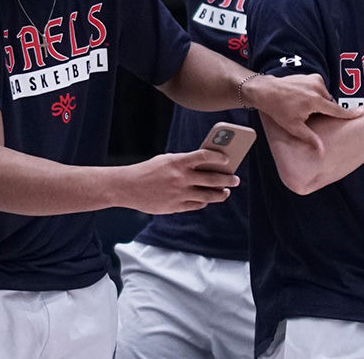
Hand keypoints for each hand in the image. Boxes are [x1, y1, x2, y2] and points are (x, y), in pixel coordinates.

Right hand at [121, 150, 237, 213]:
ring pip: (207, 196)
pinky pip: (196, 205)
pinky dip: (203, 202)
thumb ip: (184, 162)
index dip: (219, 157)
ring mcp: (179, 194)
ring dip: (220, 194)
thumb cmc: (148, 170)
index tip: (228, 159)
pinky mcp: (175, 207)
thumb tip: (206, 165)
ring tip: (226, 192)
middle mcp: (181, 178)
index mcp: (178, 162)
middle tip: (236, 179)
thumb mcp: (166, 160)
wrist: (127, 187)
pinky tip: (207, 200)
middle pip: (212, 179)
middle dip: (227, 179)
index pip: (205, 156)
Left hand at [244, 73, 361, 152]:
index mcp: (316, 101)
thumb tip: (322, 153)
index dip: (350, 114)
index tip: (362, 114)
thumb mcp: (294, 127)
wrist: (266, 90)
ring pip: (325, 96)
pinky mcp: (311, 76)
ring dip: (319, 103)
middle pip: (329, 104)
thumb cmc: (279, 109)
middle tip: (309, 116)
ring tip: (302, 107)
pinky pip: (319, 88)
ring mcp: (315, 79)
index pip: (337, 110)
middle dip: (324, 111)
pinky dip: (315, 94)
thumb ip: (310, 139)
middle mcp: (318, 88)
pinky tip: (302, 99)